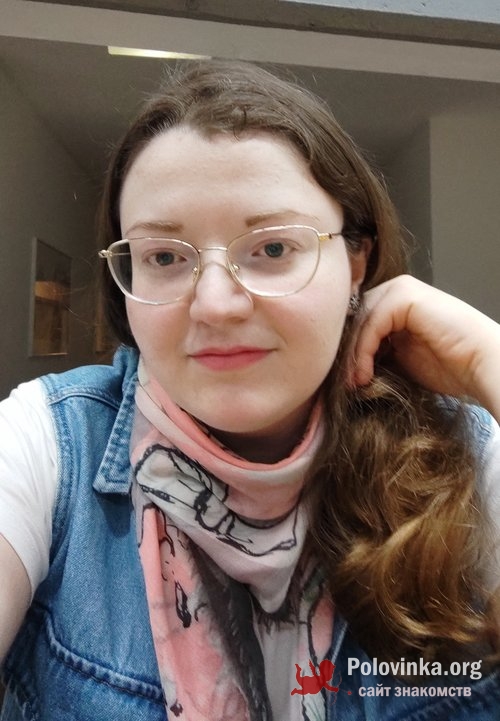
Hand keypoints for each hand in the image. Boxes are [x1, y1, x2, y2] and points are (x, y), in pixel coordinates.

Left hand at [351, 275, 499, 421]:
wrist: (482, 367)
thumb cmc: (449, 368)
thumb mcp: (397, 360)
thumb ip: (372, 353)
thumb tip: (338, 365)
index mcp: (392, 303)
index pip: (354, 321)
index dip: (346, 351)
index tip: (344, 382)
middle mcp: (395, 290)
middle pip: (353, 318)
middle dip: (346, 352)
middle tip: (345, 383)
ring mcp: (400, 289)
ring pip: (358, 320)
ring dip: (352, 354)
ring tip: (356, 383)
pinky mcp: (406, 295)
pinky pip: (371, 323)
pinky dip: (362, 350)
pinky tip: (365, 374)